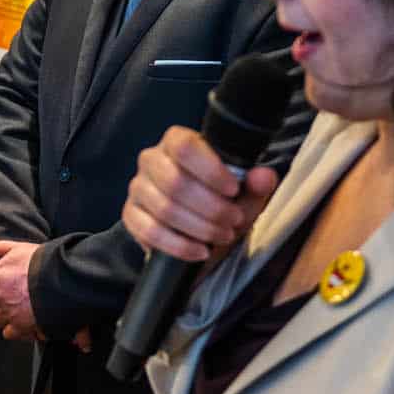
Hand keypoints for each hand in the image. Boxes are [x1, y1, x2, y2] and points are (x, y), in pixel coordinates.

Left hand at [0, 240, 43, 341]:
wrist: (63, 279)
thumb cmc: (44, 264)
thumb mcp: (19, 248)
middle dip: (0, 304)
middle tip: (15, 299)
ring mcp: (8, 311)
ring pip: (0, 320)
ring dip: (9, 317)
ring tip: (24, 310)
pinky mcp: (19, 326)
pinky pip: (9, 333)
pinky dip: (17, 330)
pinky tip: (27, 322)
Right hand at [121, 125, 279, 264]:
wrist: (197, 231)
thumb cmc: (219, 202)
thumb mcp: (244, 195)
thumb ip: (256, 184)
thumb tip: (264, 176)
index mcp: (176, 142)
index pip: (184, 146)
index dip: (210, 170)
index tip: (233, 190)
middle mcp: (151, 160)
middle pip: (174, 182)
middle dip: (211, 207)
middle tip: (234, 221)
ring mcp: (138, 188)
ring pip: (164, 209)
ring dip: (200, 228)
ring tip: (222, 235)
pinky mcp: (130, 216)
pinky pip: (150, 231)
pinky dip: (180, 245)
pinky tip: (200, 250)